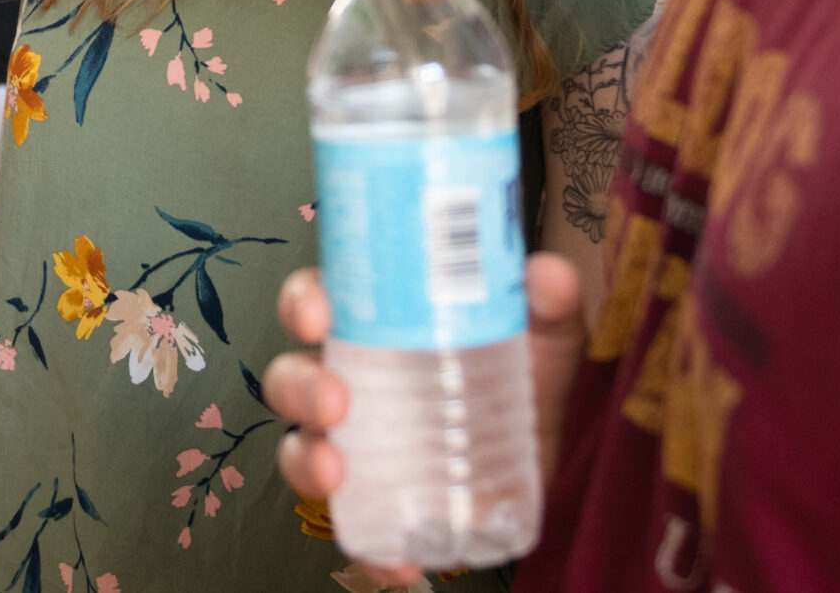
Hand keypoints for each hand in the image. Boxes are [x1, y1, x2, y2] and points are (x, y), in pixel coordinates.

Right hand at [261, 253, 586, 584]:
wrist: (545, 462)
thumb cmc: (522, 378)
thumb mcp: (541, 337)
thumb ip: (548, 304)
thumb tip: (547, 275)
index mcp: (371, 327)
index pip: (316, 302)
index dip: (302, 303)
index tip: (315, 315)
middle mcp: (348, 380)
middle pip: (291, 374)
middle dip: (297, 385)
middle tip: (333, 400)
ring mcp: (356, 446)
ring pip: (299, 446)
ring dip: (305, 460)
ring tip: (335, 474)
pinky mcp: (379, 504)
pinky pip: (353, 528)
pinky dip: (366, 549)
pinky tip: (395, 564)